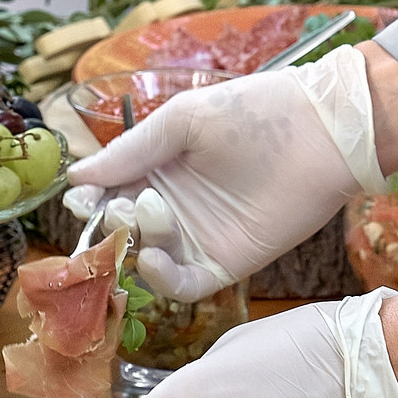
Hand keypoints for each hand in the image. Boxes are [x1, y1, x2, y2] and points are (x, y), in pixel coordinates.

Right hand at [62, 46, 384, 300]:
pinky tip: (153, 258)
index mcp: (159, 167)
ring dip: (134, 248)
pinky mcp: (225, 262)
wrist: (321, 132)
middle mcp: (174, 205)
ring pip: (147, 259)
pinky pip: (183, 285)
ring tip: (145, 223)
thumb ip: (130, 151)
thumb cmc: (254, 112)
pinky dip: (162, 280)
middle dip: (112, 225)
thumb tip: (76, 178)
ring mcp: (198, 237)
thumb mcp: (182, 121)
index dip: (91, 201)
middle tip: (121, 211)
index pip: (110, 193)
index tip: (83, 199)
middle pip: (124, 230)